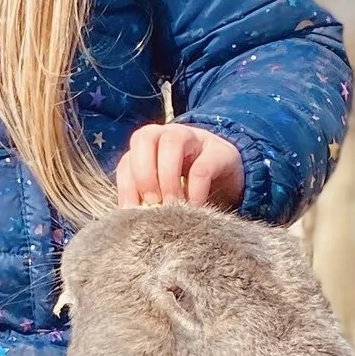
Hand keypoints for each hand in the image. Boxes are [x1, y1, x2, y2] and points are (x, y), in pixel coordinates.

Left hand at [114, 121, 243, 210]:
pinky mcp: (218, 151)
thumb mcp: (164, 193)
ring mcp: (193, 137)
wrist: (228, 178)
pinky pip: (202, 168)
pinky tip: (195, 208)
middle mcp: (166, 135)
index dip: (126, 187)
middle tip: (152, 203)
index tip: (131, 213)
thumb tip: (133, 220)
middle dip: (144, 174)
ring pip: (171, 143)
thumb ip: (147, 199)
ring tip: (172, 205)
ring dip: (167, 177)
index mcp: (147, 147)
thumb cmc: (188, 187)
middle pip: (144, 138)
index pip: (127, 160)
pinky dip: (195, 191)